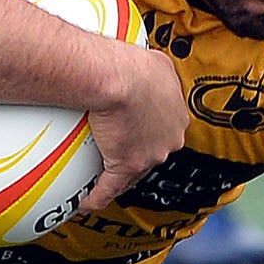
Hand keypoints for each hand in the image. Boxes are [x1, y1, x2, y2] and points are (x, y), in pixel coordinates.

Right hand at [80, 42, 185, 212]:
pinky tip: (86, 202)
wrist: (118, 77)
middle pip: (153, 150)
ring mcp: (150, 154)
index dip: (150, 129)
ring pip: (134, 170)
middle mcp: (169, 137)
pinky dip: (97, 196)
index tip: (135, 126)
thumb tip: (141, 65)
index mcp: (177, 114)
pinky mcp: (126, 166)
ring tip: (99, 174)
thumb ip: (152, 71)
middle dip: (138, 151)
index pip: (165, 128)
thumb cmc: (131, 64)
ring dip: (117, 174)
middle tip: (116, 147)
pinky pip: (109, 188)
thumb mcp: (153, 61)